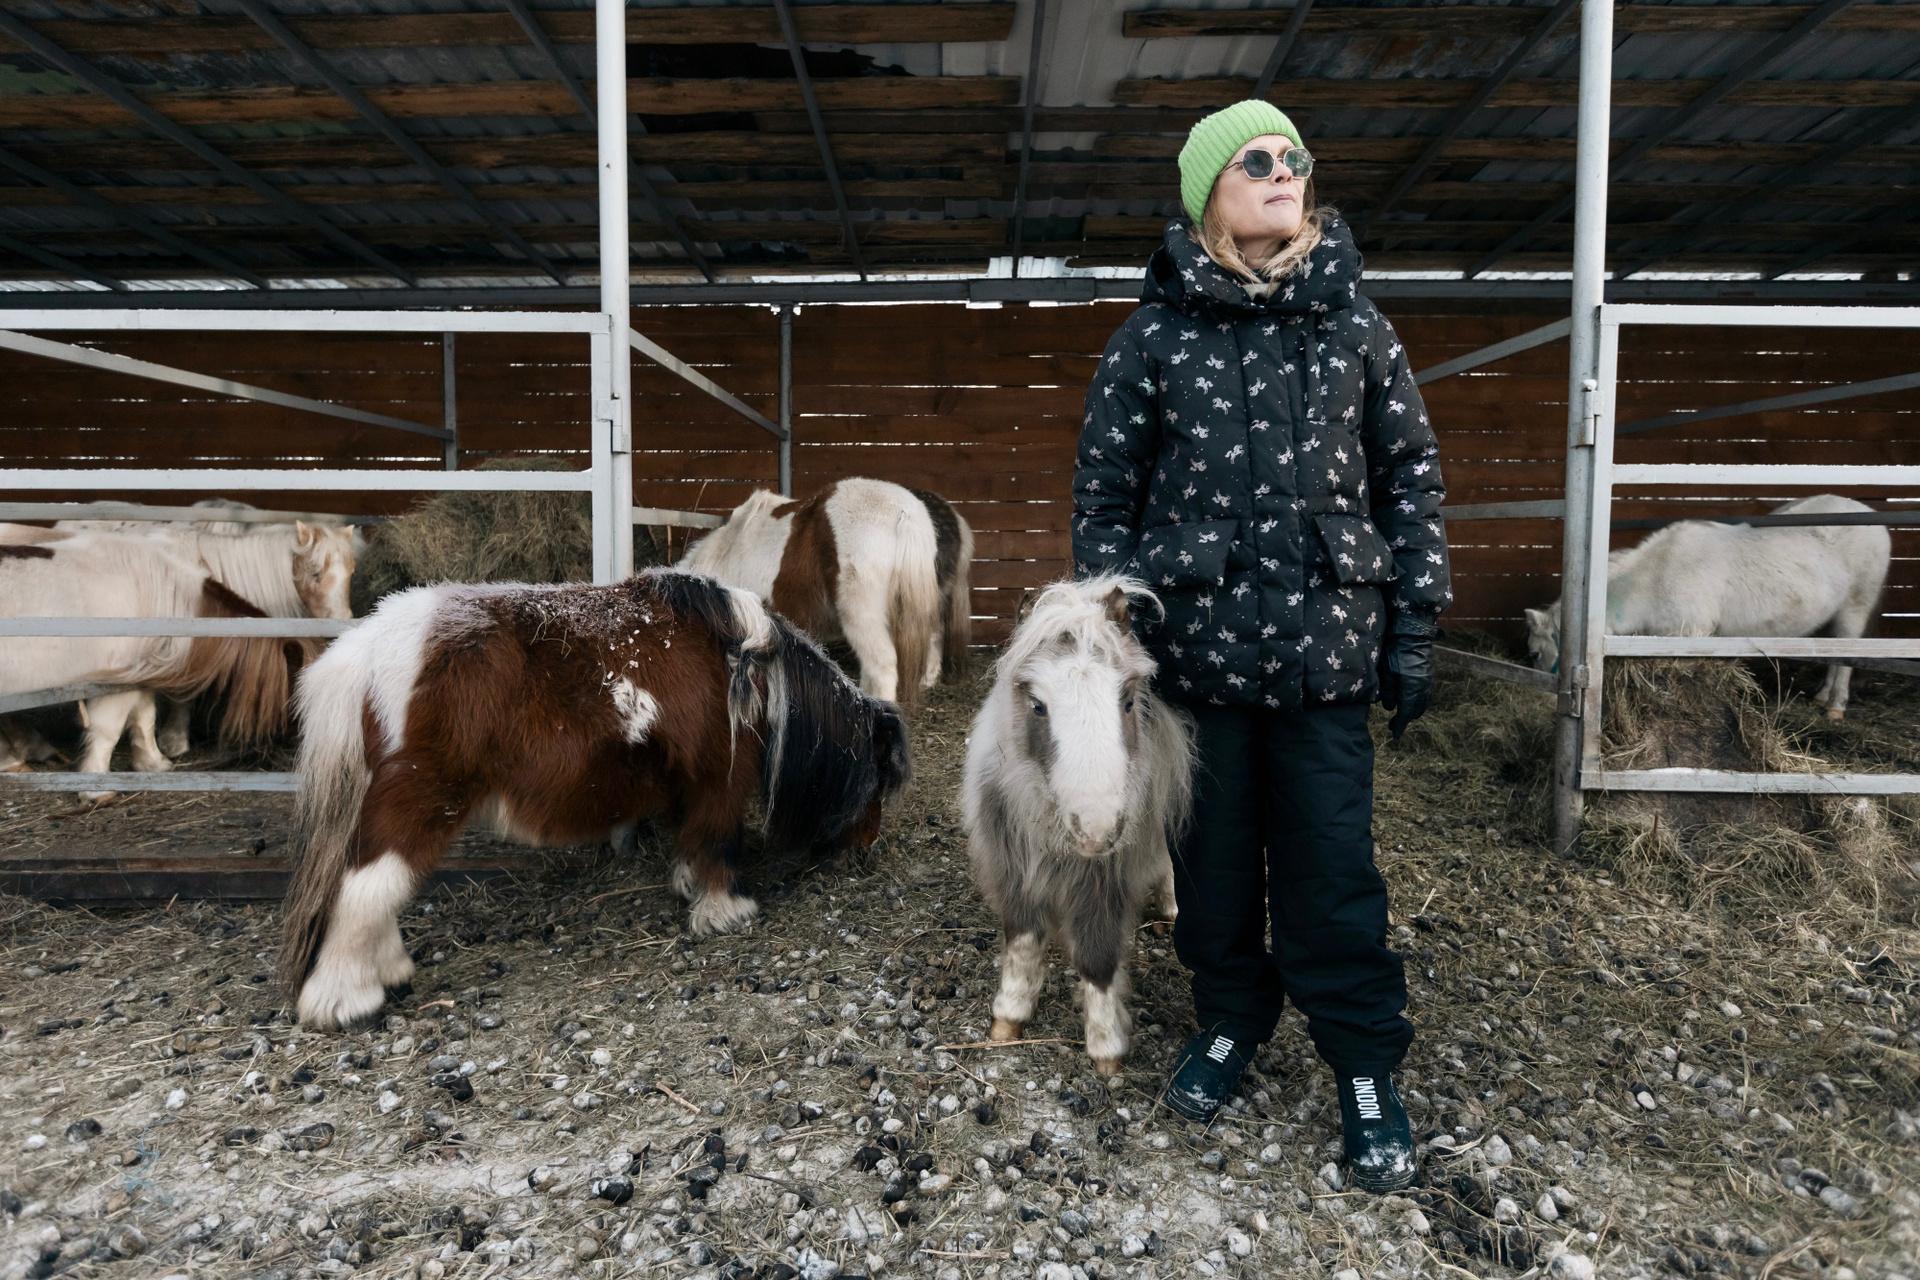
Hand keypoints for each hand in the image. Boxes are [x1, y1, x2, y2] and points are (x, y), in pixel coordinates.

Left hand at [1379, 614, 1438, 739]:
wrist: (1412, 633)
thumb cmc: (1395, 651)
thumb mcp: (1386, 672)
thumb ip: (1389, 692)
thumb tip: (1390, 707)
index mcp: (1412, 689)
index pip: (1405, 713)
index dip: (1399, 725)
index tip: (1395, 735)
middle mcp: (1423, 688)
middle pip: (1415, 711)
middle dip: (1405, 720)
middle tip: (1393, 726)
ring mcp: (1429, 681)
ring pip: (1423, 704)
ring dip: (1413, 712)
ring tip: (1403, 716)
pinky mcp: (1430, 675)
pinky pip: (1427, 695)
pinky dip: (1420, 703)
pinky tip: (1413, 702)